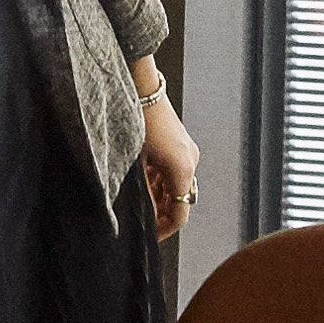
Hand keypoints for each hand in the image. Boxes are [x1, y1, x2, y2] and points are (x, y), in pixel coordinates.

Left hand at [136, 84, 201, 242]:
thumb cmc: (135, 121)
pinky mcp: (181, 143)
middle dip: (161, 211)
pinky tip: (141, 177)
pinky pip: (174, 171)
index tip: (149, 236)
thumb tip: (144, 216)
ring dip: (159, 196)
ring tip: (136, 196)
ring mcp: (187, 151)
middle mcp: (190, 161)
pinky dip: (160, 181)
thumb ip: (141, 193)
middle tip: (140, 217)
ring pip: (176, 186)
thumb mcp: (134, 163)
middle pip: (180, 200)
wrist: (141, 86)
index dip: (164, 230)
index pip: (180, 213)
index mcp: (181, 169)